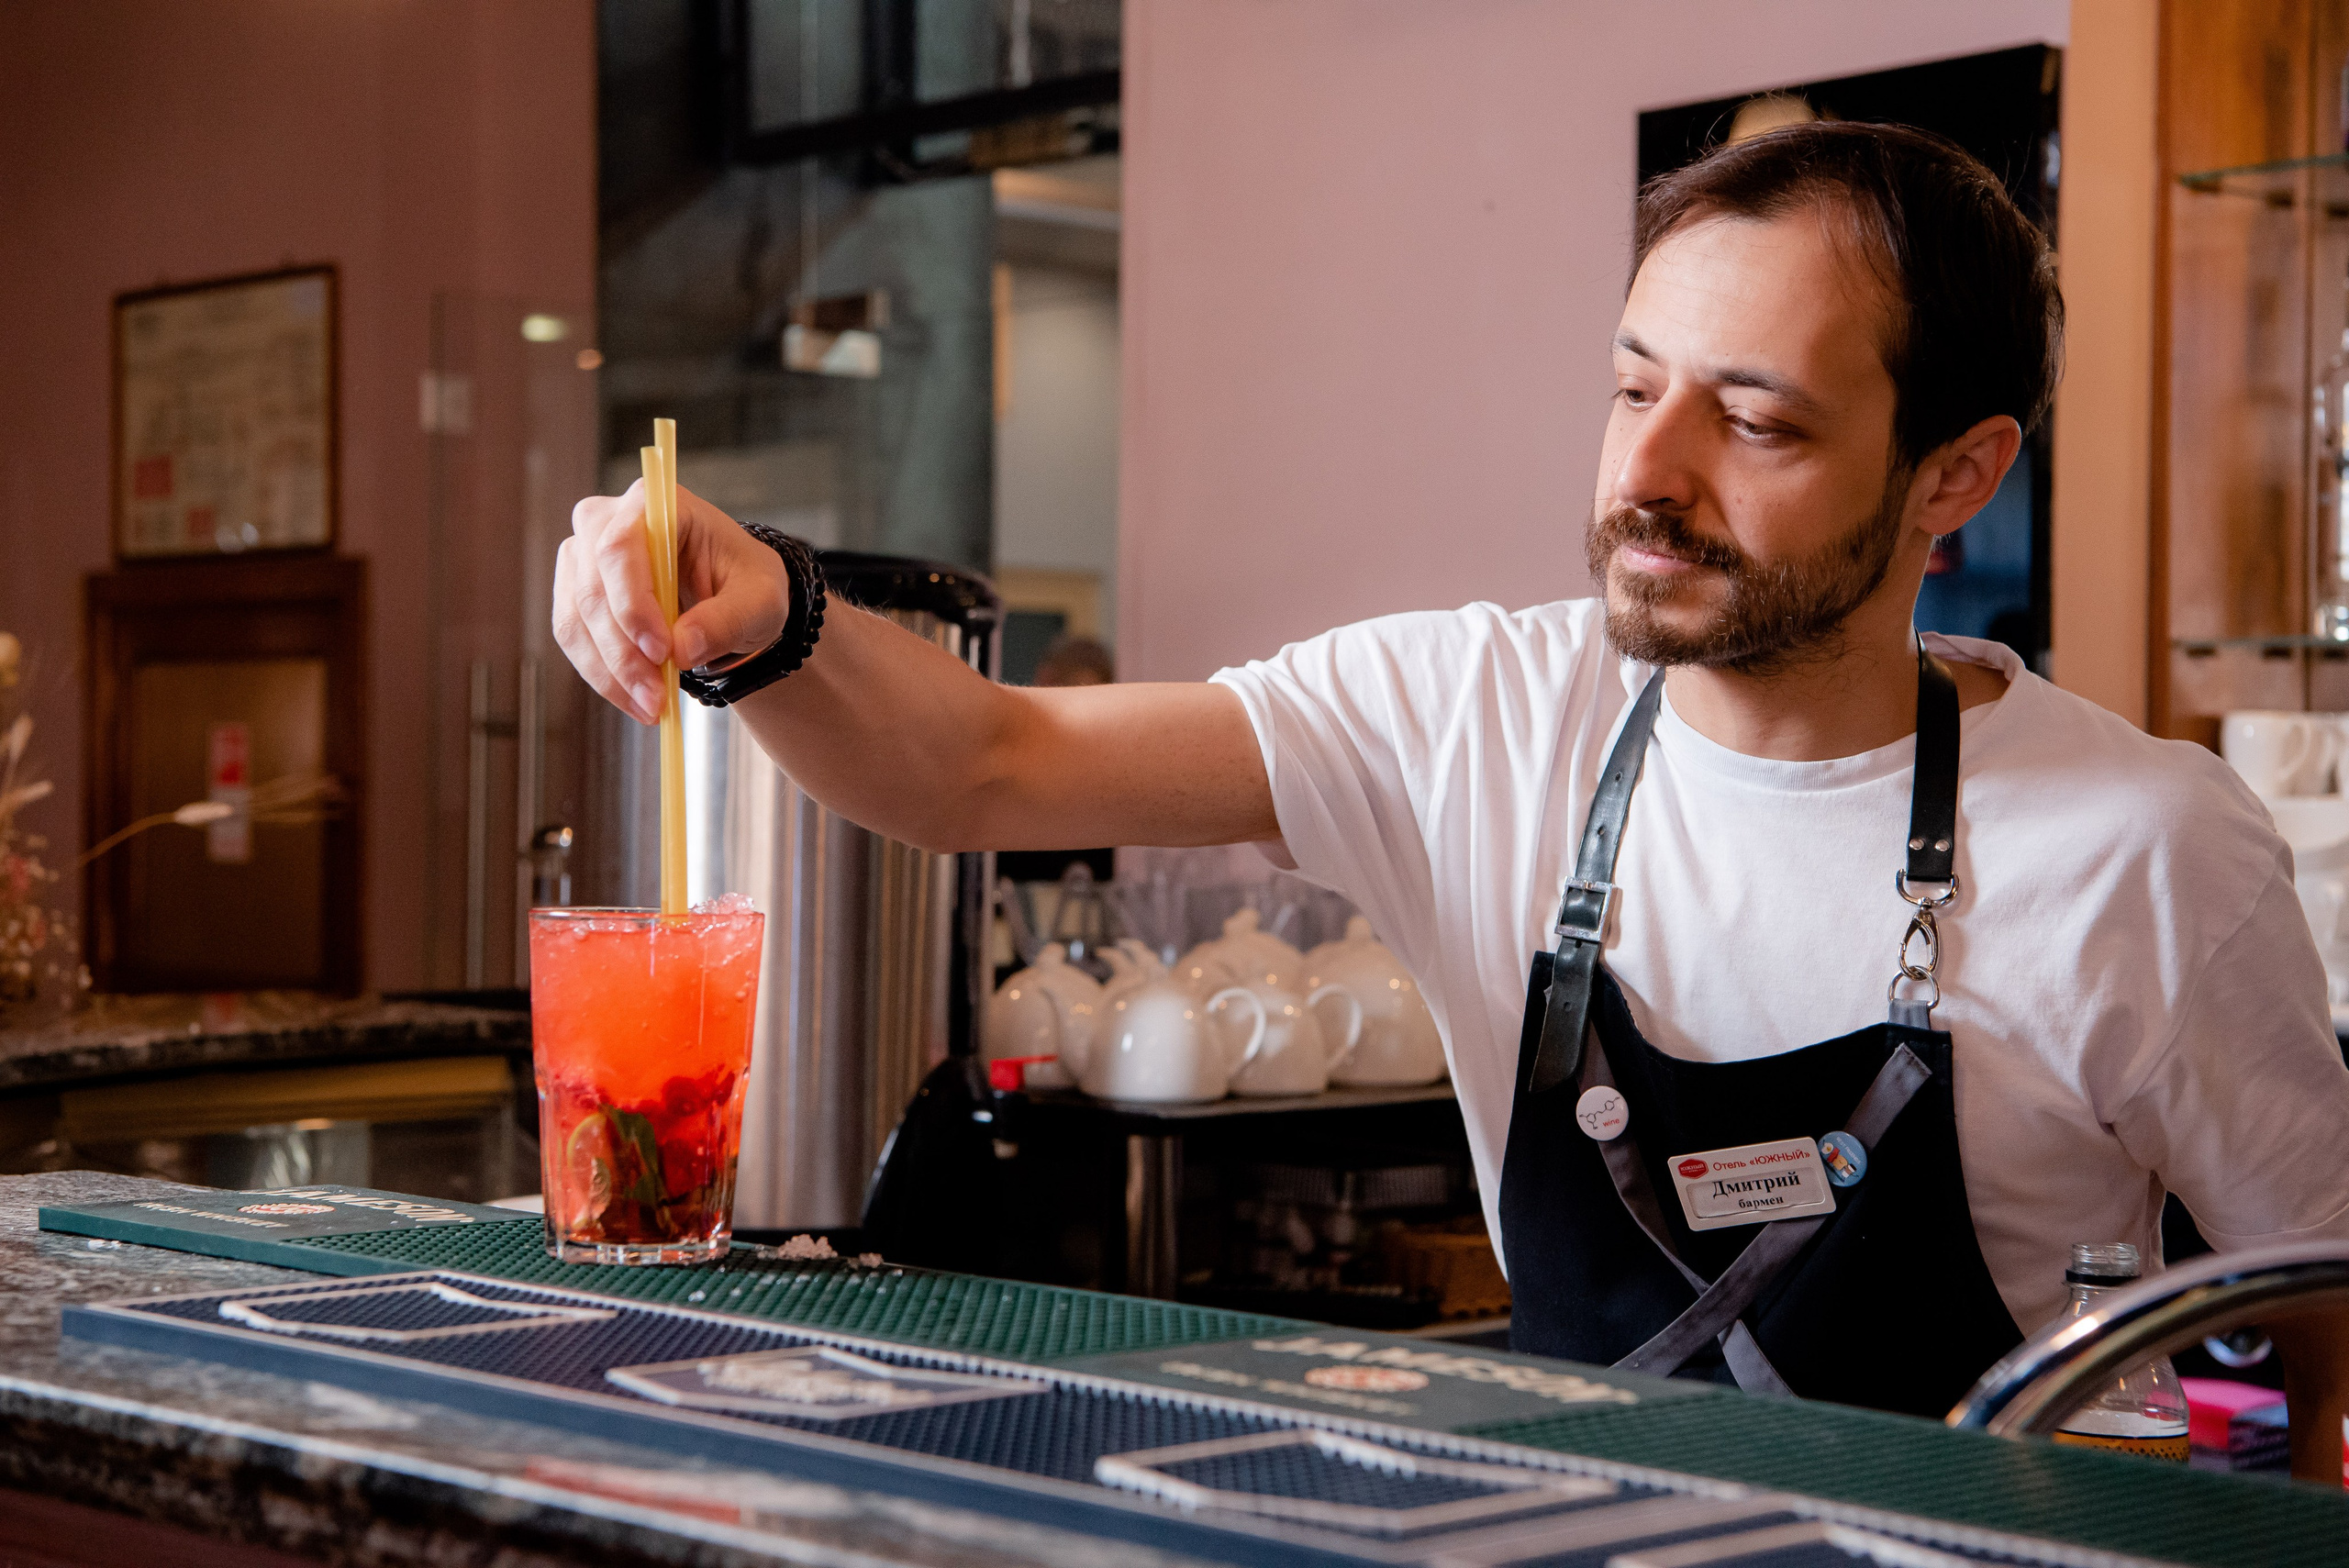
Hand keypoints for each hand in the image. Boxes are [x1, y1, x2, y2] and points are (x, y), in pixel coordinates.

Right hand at [553, 480, 791, 724]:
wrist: (730, 598)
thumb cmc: (746, 586)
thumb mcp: (760, 603)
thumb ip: (727, 620)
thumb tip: (683, 648)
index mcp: (660, 506)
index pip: (621, 546)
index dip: (632, 602)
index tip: (661, 652)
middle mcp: (609, 521)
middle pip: (592, 586)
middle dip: (623, 650)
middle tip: (656, 696)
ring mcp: (584, 555)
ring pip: (576, 617)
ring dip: (610, 670)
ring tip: (651, 706)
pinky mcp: (575, 592)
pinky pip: (573, 637)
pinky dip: (602, 674)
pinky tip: (634, 699)